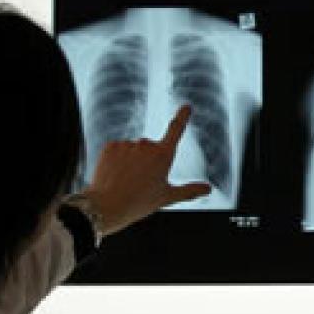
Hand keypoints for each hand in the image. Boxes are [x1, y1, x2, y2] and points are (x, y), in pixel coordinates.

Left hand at [82, 105, 210, 234]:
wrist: (106, 206)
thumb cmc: (138, 203)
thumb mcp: (167, 197)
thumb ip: (189, 190)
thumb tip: (207, 188)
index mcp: (163, 155)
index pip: (176, 131)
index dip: (182, 117)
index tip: (186, 107)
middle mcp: (146, 145)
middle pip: (150, 148)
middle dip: (147, 161)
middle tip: (141, 182)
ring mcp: (127, 144)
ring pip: (132, 150)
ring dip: (131, 161)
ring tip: (126, 181)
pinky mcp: (110, 146)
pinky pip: (117, 150)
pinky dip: (117, 160)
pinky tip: (115, 174)